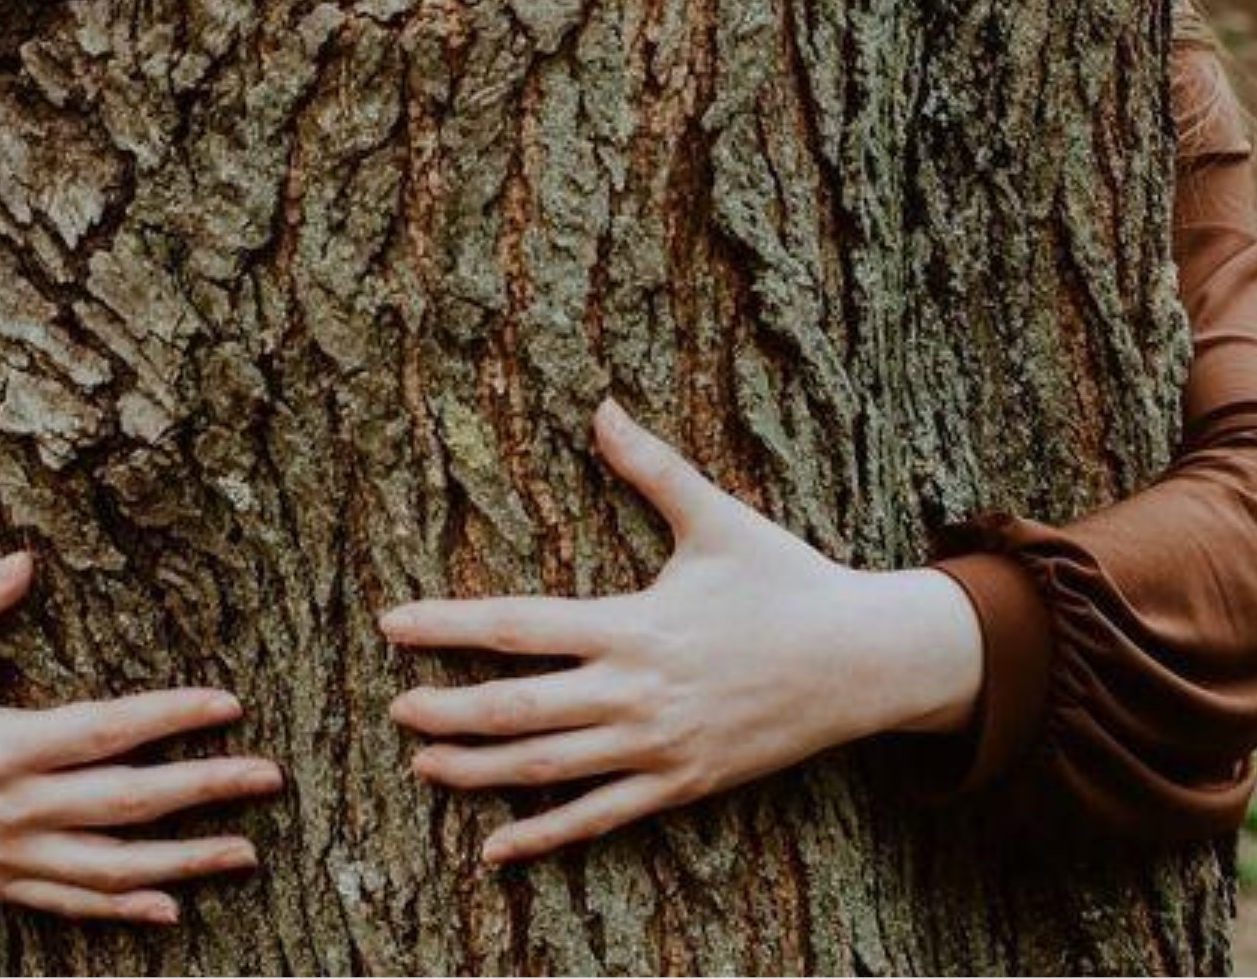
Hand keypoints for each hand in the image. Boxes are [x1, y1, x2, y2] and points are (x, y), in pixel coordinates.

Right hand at [0, 553, 282, 922]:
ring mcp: (1, 855)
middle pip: (124, 804)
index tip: (229, 704)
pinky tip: (175, 905)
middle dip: (203, 791)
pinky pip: (69, 903)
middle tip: (269, 775)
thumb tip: (23, 560)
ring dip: (184, 863)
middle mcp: (5, 810)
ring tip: (248, 851)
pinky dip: (122, 908)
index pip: (104, 732)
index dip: (169, 719)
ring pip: (109, 869)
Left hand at [383, 400, 981, 863]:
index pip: (517, 626)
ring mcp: (657, 747)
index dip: (448, 625)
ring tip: (422, 763)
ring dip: (476, 769)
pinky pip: (599, 819)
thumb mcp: (719, 519)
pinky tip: (495, 850)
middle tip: (394, 707)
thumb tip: (602, 406)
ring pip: (545, 769)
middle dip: (447, 710)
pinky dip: (543, 837)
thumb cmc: (787, 583)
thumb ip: (653, 467)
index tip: (393, 624)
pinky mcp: (681, 785)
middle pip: (516, 708)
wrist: (864, 662)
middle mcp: (635, 692)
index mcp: (633, 624)